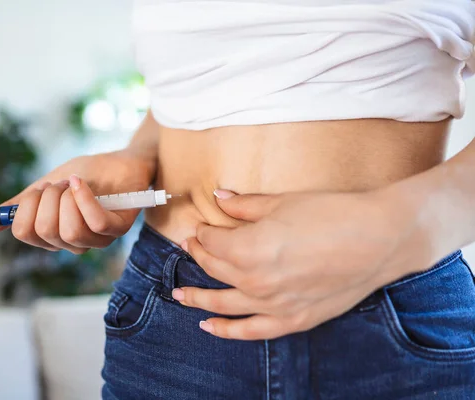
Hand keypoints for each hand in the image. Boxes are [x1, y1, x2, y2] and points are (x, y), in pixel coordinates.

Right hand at [0, 150, 154, 253]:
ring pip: (69, 230)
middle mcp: (74, 243)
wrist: (122, 159)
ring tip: (77, 183)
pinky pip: (94, 223)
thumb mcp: (45, 187)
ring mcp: (97, 239)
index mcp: (53, 236)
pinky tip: (82, 183)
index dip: (27, 206)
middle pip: (44, 230)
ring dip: (68, 196)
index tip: (40, 189)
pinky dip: (84, 198)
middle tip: (61, 184)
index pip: (25, 233)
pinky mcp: (118, 229)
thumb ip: (19, 207)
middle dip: (48, 197)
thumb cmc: (87, 174)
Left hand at [174, 188, 428, 339]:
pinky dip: (226, 330)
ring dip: (197, 296)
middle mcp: (255, 280)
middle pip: (214, 268)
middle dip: (198, 254)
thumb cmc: (332, 214)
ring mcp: (273, 304)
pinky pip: (250, 330)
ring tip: (179, 293)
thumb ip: (245, 206)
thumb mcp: (282, 202)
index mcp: (248, 248)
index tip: (200, 226)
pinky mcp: (293, 320)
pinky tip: (208, 326)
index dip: (202, 231)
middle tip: (190, 246)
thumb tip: (220, 198)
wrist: (379, 239)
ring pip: (222, 302)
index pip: (212, 241)